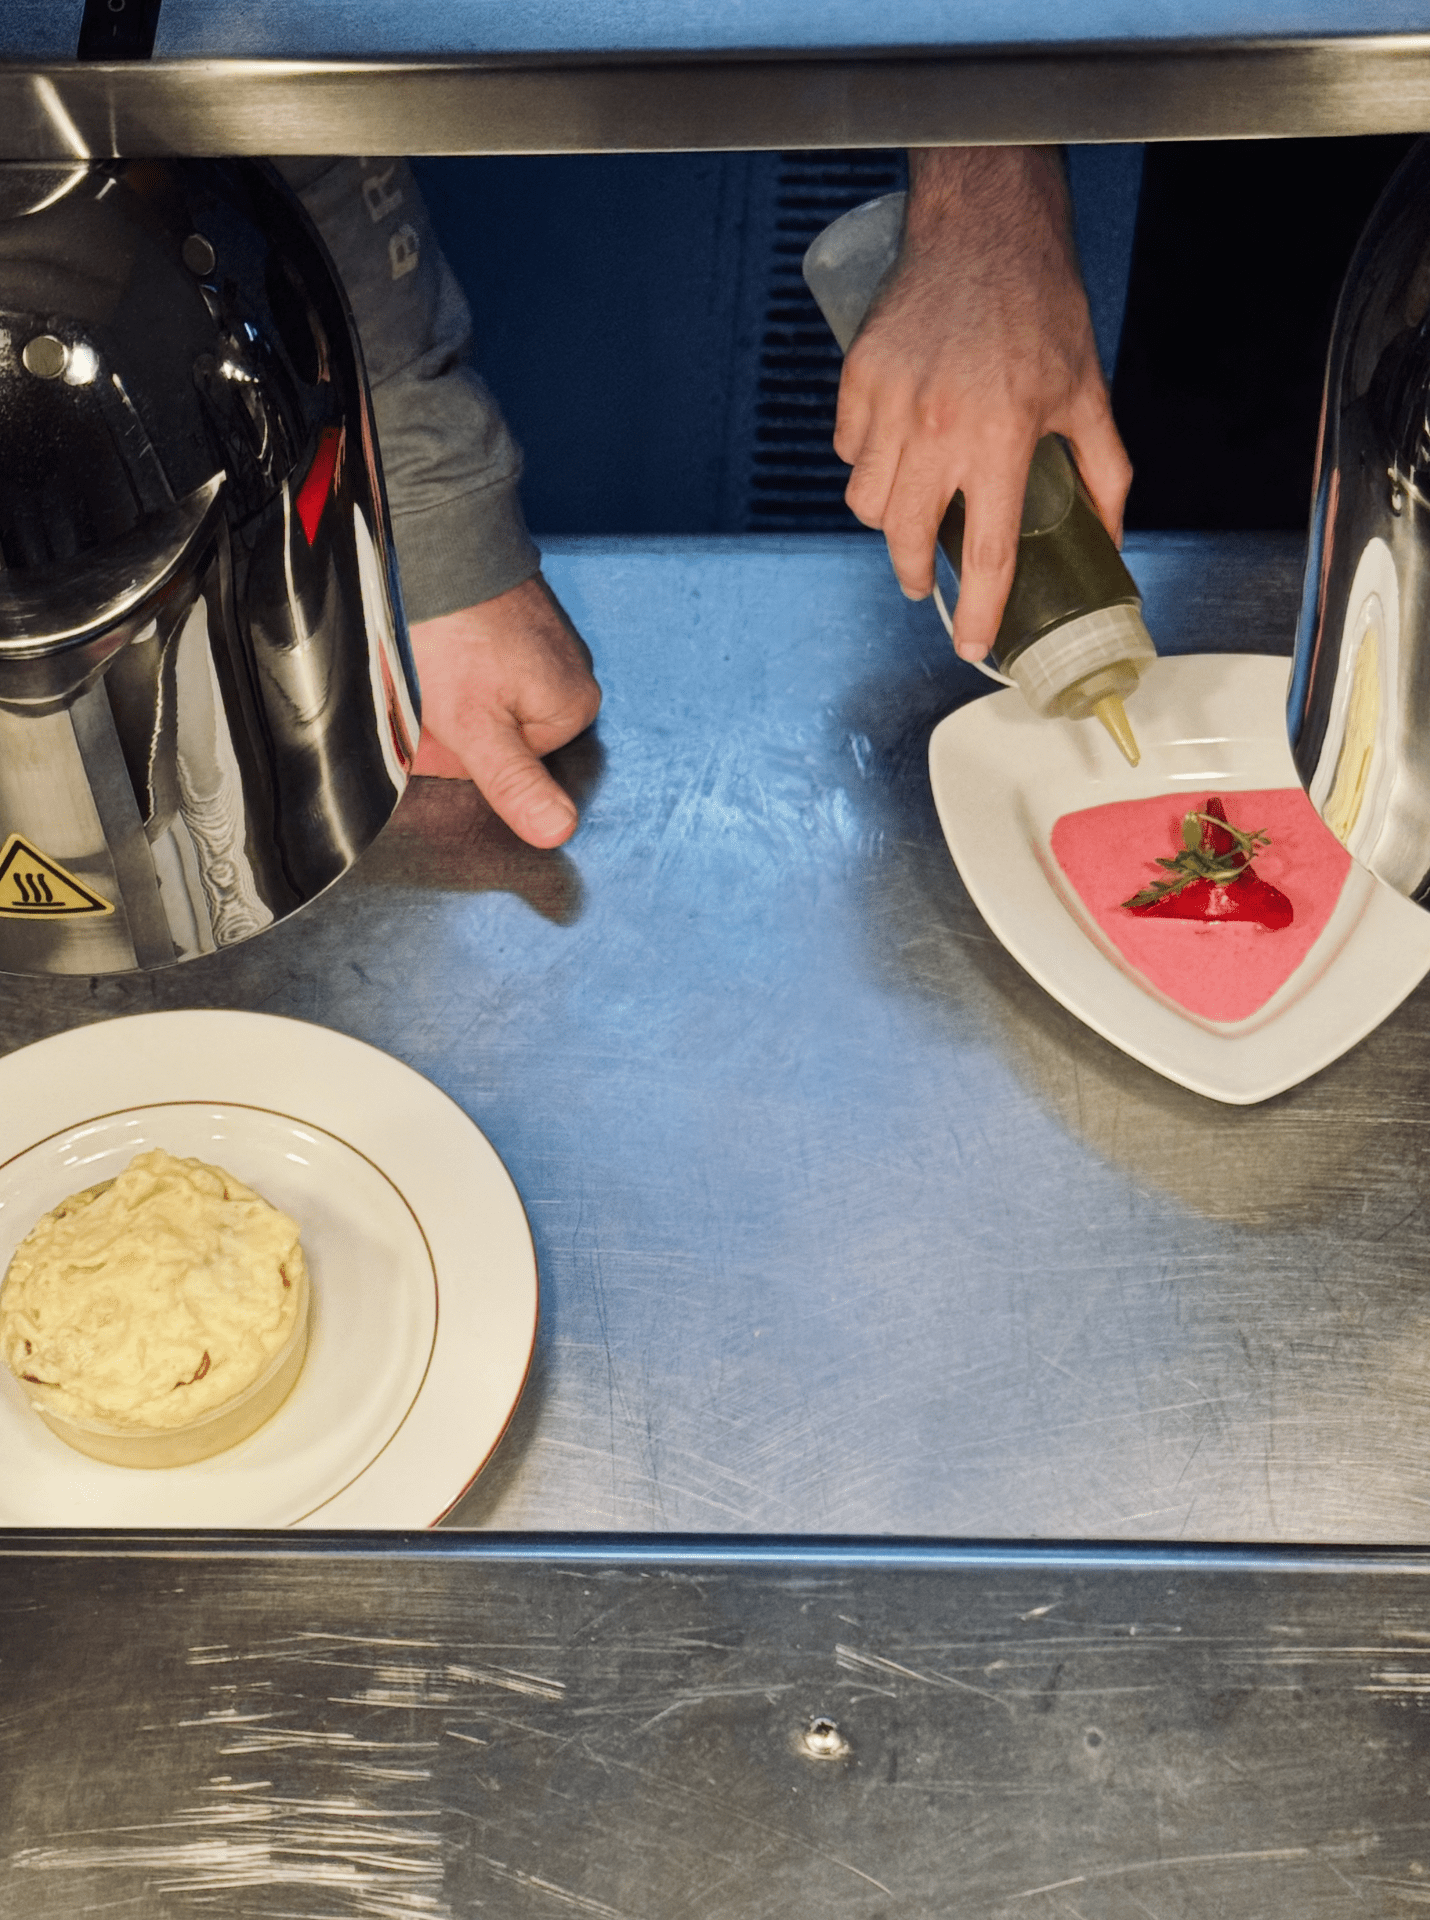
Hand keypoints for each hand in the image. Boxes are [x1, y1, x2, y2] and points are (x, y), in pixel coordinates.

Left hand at [408, 573, 600, 847]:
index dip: (457, 756)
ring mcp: (543, 643)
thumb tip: (559, 831)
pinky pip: (479, 660)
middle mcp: (568, 675)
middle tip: (424, 691)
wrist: (436, 539)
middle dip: (450, 722)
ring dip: (445, 690)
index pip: (506, 768)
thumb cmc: (455, 628)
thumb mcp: (476, 724)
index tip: (435, 727)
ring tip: (425, 662)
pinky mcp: (513, 618)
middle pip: (496, 732)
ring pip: (483, 697)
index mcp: (573, 709)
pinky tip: (433, 643)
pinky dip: (450, 657)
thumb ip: (515, 783)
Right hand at [834, 145, 1132, 661]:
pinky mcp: (859, 379)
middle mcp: (940, 430)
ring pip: (868, 502)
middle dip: (915, 575)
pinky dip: (866, 462)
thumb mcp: (1087, 393)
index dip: (980, 612)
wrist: (985, 226)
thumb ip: (1103, 474)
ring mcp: (891, 405)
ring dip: (889, 520)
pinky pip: (849, 450)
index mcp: (1002, 440)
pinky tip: (892, 450)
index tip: (972, 643)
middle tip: (926, 579)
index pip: (989, 554)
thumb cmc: (1041, 306)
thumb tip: (1110, 539)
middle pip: (908, 540)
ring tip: (912, 512)